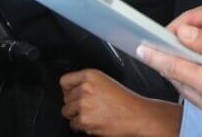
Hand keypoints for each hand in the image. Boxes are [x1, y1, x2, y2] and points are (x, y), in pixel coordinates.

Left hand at [59, 69, 180, 135]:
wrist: (136, 115)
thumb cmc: (125, 100)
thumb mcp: (105, 82)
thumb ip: (87, 83)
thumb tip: (71, 91)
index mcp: (90, 75)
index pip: (65, 81)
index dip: (69, 89)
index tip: (72, 94)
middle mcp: (85, 88)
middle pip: (65, 98)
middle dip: (74, 104)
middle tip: (89, 106)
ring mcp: (83, 104)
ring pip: (67, 112)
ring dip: (76, 116)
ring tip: (92, 114)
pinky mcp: (84, 120)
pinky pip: (73, 125)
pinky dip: (82, 126)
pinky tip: (95, 121)